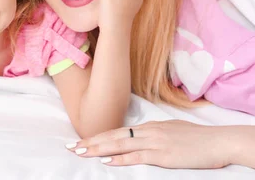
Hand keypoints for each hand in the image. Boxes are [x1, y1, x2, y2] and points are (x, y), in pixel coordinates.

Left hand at [66, 120, 234, 168]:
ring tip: (80, 152)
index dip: (97, 137)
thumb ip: (153, 133)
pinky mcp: (162, 155)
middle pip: (112, 136)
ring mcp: (154, 142)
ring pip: (119, 145)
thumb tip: (139, 136)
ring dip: (98, 149)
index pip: (116, 131)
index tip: (80, 141)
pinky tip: (107, 161)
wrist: (217, 141)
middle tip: (71, 147)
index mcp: (148, 126)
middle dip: (90, 142)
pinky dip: (120, 159)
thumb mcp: (170, 130)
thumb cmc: (196, 138)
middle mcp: (147, 132)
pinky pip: (137, 157)